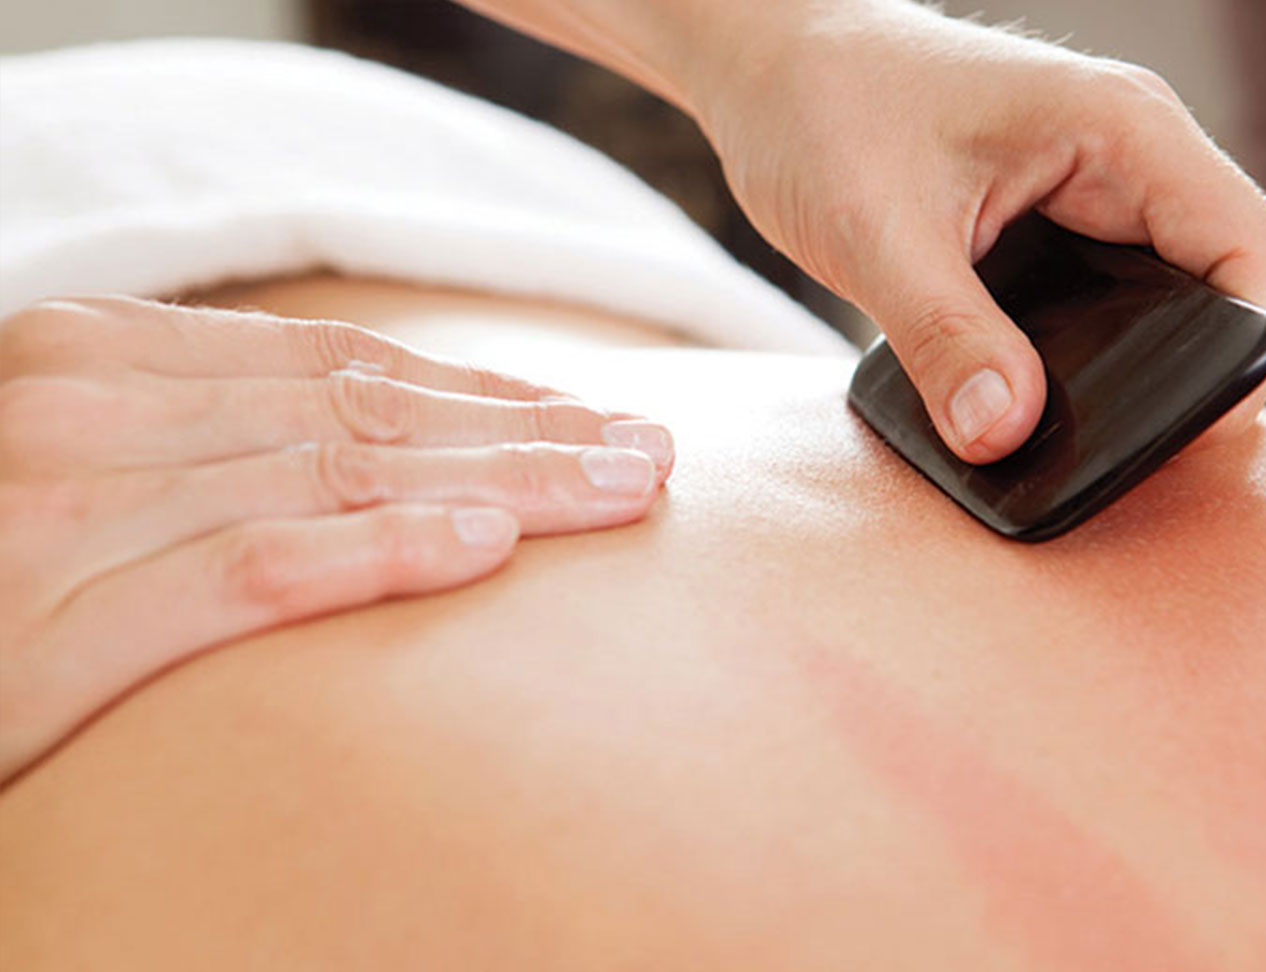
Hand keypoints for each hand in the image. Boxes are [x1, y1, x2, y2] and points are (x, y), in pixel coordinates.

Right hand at [0, 296, 672, 782]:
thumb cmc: (0, 567)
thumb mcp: (97, 466)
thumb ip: (220, 440)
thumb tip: (397, 450)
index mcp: (97, 357)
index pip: (340, 367)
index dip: (483, 394)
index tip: (594, 419)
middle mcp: (82, 408)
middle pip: (363, 415)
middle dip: (526, 437)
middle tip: (650, 457)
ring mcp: (64, 507)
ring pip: (333, 477)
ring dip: (498, 486)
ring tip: (619, 496)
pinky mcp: (54, 621)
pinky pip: (251, 571)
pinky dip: (377, 553)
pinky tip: (485, 551)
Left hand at [693, 1, 1265, 461]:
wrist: (774, 64)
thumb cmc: (824, 106)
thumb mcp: (876, 233)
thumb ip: (944, 337)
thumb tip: (1006, 434)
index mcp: (1123, 131)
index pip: (1255, 255)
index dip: (1248, 355)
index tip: (1188, 433)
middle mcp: (1133, 158)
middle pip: (1236, 286)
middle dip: (1204, 373)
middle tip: (1130, 449)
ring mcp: (1101, 190)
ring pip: (1184, 298)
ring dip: (1156, 366)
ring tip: (1090, 433)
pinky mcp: (1063, 221)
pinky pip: (1124, 297)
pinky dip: (1107, 352)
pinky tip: (1050, 395)